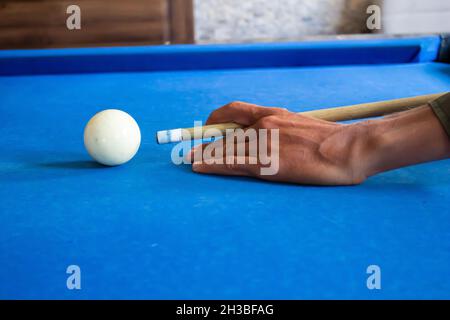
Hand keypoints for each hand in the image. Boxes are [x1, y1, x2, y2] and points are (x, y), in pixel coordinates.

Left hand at [188, 101, 372, 184]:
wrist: (350, 149)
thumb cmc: (332, 141)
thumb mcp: (302, 126)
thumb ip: (282, 129)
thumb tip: (269, 136)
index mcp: (274, 114)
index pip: (234, 110)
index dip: (215, 118)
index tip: (206, 126)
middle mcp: (265, 125)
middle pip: (225, 133)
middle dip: (206, 142)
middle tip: (189, 150)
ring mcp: (265, 144)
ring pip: (226, 149)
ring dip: (205, 155)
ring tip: (190, 161)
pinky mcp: (268, 164)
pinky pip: (232, 164)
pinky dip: (212, 165)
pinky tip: (199, 167)